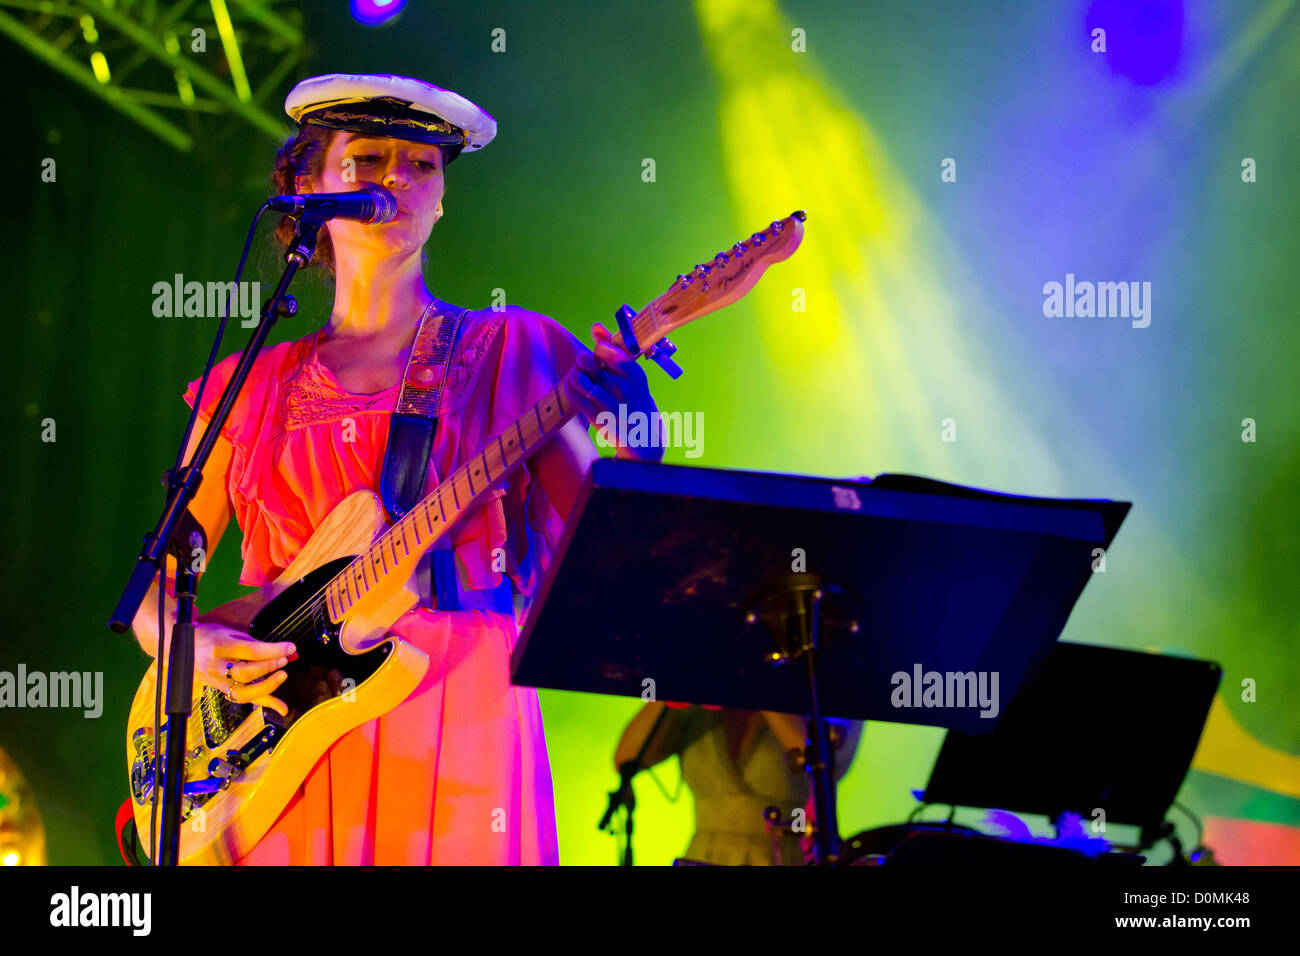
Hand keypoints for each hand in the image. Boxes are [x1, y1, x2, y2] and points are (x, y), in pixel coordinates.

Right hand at [188, 624, 295, 717]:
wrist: (183, 648)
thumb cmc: (212, 637)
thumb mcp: (233, 633)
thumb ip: (258, 644)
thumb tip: (289, 652)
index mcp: (221, 646)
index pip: (250, 651)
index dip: (273, 650)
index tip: (291, 648)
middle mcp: (217, 666)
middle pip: (244, 673)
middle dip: (268, 667)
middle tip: (284, 660)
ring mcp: (217, 682)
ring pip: (242, 692)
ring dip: (267, 687)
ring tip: (282, 676)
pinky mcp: (221, 691)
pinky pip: (244, 700)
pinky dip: (265, 703)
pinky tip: (282, 708)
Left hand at [565, 323, 662, 462]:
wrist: (644, 438)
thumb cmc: (636, 400)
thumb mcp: (633, 376)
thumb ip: (614, 349)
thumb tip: (595, 326)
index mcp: (636, 374)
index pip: (606, 351)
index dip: (598, 349)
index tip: (600, 354)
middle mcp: (624, 389)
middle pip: (588, 363)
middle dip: (582, 360)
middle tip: (585, 364)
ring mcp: (609, 404)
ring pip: (578, 378)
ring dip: (574, 374)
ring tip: (579, 376)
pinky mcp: (596, 417)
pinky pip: (574, 396)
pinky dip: (570, 388)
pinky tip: (577, 388)